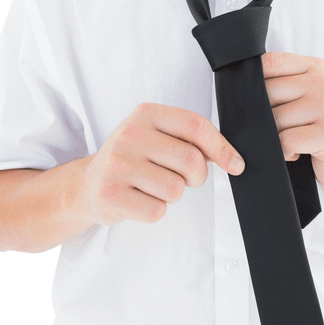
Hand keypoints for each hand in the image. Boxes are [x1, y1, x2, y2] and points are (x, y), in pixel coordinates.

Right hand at [78, 103, 244, 226]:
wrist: (87, 184)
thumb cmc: (132, 160)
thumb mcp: (157, 136)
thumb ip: (191, 140)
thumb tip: (233, 160)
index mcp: (146, 114)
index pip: (196, 125)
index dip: (222, 148)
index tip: (236, 165)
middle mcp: (129, 135)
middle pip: (191, 160)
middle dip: (196, 176)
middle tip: (181, 178)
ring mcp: (117, 165)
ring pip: (175, 189)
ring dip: (171, 195)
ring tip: (151, 186)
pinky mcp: (110, 195)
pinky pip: (157, 210)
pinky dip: (154, 210)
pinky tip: (138, 199)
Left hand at [261, 51, 323, 193]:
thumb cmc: (322, 130)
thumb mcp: (307, 98)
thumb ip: (283, 84)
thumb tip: (239, 87)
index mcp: (316, 68)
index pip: (270, 62)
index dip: (254, 83)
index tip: (259, 102)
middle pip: (268, 92)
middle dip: (265, 117)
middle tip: (280, 129)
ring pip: (275, 119)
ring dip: (275, 138)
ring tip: (292, 141)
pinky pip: (286, 141)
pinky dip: (285, 153)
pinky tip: (297, 153)